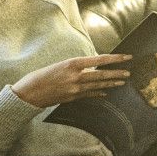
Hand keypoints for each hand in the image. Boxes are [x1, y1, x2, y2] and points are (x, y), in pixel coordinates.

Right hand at [13, 54, 130, 107]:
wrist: (27, 94)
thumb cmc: (39, 76)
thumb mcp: (58, 65)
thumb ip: (75, 66)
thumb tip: (89, 66)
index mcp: (72, 64)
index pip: (99, 60)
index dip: (115, 58)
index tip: (126, 57)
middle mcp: (75, 76)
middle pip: (101, 74)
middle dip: (117, 73)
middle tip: (129, 73)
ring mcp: (75, 89)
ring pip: (98, 85)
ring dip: (111, 83)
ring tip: (122, 82)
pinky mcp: (72, 98)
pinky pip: (89, 94)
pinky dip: (98, 92)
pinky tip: (106, 92)